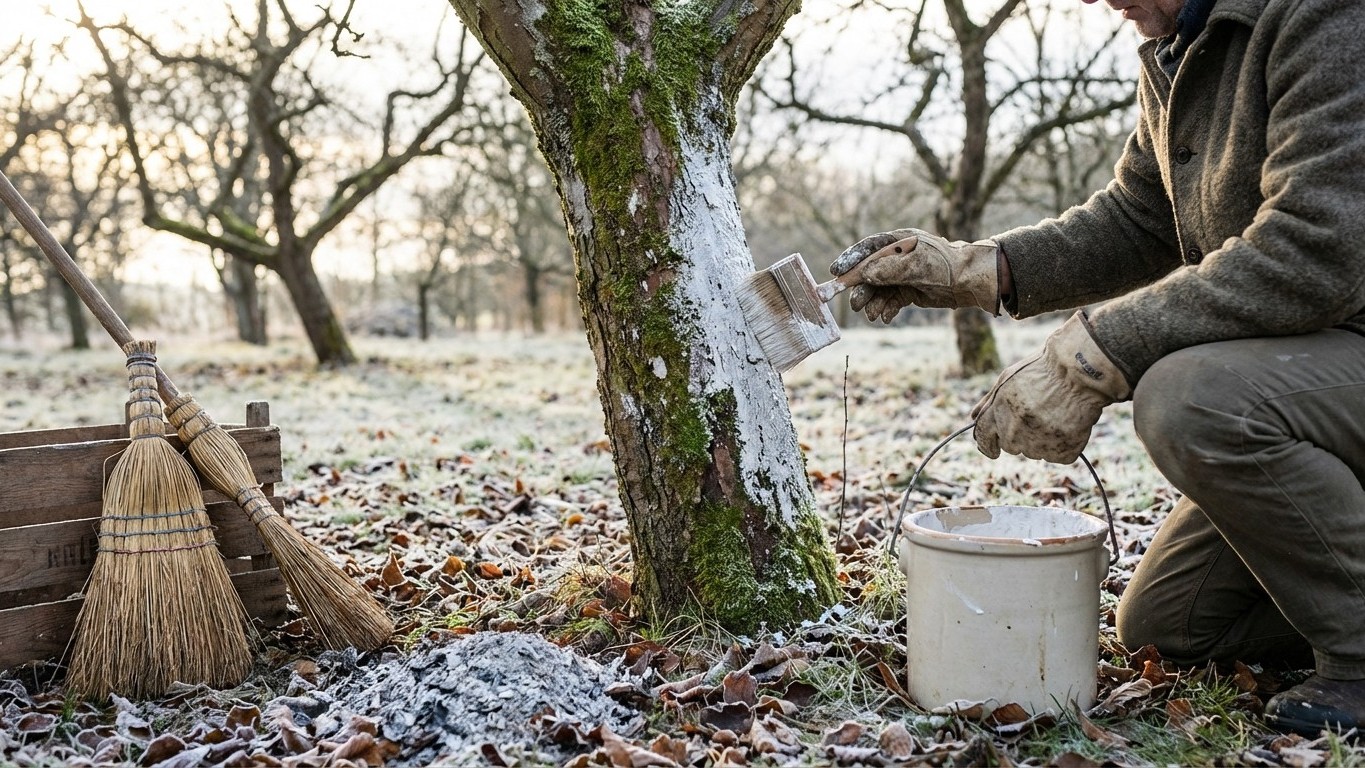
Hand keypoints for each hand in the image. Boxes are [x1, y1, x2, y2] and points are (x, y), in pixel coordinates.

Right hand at [831, 228, 998, 321]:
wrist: (971, 282)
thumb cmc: (946, 266)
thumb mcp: (917, 265)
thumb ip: (890, 269)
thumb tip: (865, 274)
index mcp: (899, 242)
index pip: (868, 249)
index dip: (850, 260)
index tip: (836, 272)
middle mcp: (898, 257)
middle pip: (870, 273)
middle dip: (861, 289)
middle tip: (856, 305)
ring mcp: (902, 275)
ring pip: (879, 289)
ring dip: (873, 303)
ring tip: (871, 315)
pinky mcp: (908, 291)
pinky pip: (890, 300)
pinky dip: (885, 310)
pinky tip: (885, 318)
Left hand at [970, 312, 1130, 463]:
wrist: (1082, 371)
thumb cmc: (1045, 370)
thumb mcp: (1008, 378)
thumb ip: (989, 402)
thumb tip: (972, 417)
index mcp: (999, 412)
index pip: (984, 438)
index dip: (987, 445)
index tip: (992, 450)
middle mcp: (1015, 431)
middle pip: (1011, 446)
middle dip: (1020, 435)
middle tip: (1038, 414)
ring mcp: (1039, 443)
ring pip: (1035, 452)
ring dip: (1042, 439)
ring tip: (1056, 413)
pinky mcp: (1063, 451)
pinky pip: (1058, 455)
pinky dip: (1063, 444)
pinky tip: (1069, 423)